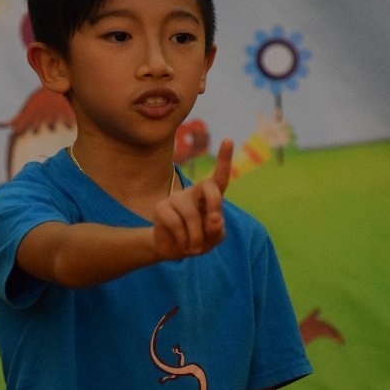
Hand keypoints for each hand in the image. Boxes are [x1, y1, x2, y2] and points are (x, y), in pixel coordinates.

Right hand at [152, 138, 232, 258]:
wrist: (173, 250)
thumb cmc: (197, 239)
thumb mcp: (213, 238)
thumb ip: (217, 229)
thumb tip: (214, 219)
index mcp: (209, 196)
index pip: (219, 177)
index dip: (224, 158)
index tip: (228, 139)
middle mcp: (193, 192)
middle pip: (208, 188)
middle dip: (215, 205)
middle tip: (213, 225)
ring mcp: (175, 198)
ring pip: (191, 215)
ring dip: (197, 237)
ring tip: (194, 248)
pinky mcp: (160, 207)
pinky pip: (176, 224)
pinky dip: (183, 240)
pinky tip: (182, 244)